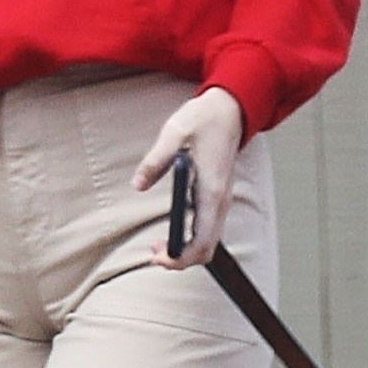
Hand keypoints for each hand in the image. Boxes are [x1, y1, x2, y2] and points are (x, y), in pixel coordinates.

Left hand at [132, 85, 244, 266]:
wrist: (229, 109)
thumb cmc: (204, 119)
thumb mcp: (174, 133)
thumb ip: (155, 161)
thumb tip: (138, 184)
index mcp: (211, 191)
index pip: (202, 241)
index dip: (181, 257)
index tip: (158, 256)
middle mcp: (220, 201)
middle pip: (207, 249)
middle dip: (180, 259)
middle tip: (153, 253)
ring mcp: (221, 200)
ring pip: (209, 243)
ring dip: (185, 251)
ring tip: (158, 246)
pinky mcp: (218, 197)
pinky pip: (208, 231)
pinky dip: (191, 240)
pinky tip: (173, 233)